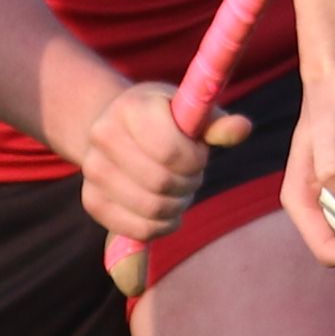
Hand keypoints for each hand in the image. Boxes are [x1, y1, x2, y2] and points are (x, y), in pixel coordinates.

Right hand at [68, 79, 238, 248]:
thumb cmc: (165, 119)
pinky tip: (168, 210)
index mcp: (130, 106)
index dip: (195, 159)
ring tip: (180, 189)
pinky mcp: (92, 201)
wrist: (119, 128)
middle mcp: (102, 135)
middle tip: (192, 174)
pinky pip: (138, 229)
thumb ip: (217, 123)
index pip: (170, 151)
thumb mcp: (189, 111)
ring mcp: (92, 170)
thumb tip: (242, 129)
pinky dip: (163, 226)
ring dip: (178, 205)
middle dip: (189, 183)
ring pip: (151, 209)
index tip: (199, 154)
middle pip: (161, 182)